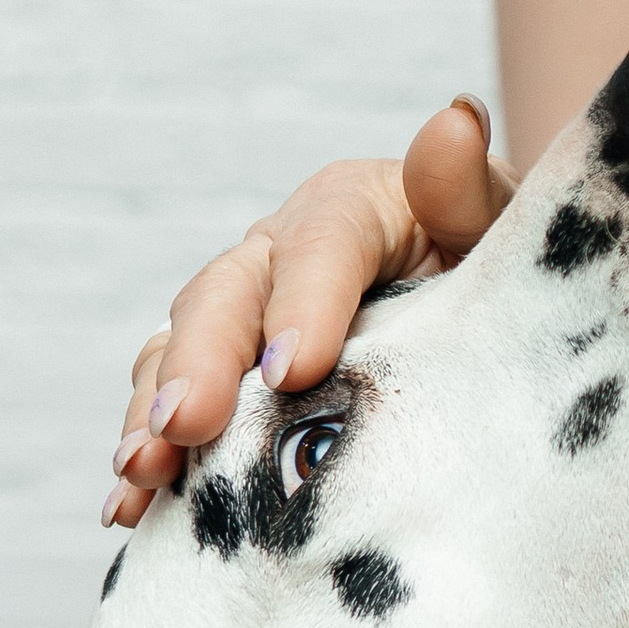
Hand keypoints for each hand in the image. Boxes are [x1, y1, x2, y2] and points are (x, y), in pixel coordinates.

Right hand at [104, 95, 514, 527]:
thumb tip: (454, 120)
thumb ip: (470, 189)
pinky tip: (129, 508)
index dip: (303, 304)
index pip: (323, 244)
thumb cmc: (495, 270)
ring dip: (154, 413)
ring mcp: (241, 317)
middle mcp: (279, 255)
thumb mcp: (499, 229)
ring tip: (141, 472)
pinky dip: (149, 456)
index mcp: (351, 207)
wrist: (482, 317)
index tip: (292, 370)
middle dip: (201, 363)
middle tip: (188, 426)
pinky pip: (171, 409)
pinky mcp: (224, 379)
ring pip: (178, 353)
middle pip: (227, 295)